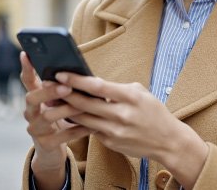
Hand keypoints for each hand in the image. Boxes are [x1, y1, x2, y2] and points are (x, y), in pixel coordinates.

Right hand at [19, 52, 92, 188]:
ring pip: (47, 116)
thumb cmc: (61, 118)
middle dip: (49, 91)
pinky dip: (77, 130)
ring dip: (67, 109)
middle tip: (67, 87)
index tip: (26, 53)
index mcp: (34, 98)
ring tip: (83, 105)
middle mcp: (30, 112)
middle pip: (32, 98)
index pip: (27, 80)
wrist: (53, 150)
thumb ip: (65, 89)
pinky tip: (90, 126)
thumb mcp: (61, 102)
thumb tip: (82, 74)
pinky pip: (61, 136)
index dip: (26, 67)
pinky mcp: (44, 144)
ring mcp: (34, 129)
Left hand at [54, 72, 208, 188]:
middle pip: (85, 104)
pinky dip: (79, 121)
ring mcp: (115, 131)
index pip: (98, 86)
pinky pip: (90, 130)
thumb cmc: (154, 112)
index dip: (77, 80)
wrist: (167, 141)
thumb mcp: (140, 93)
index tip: (61, 73)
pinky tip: (68, 114)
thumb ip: (117, 88)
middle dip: (64, 93)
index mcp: (130, 98)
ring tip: (53, 99)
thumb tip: (93, 83)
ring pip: (83, 118)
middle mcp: (121, 115)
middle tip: (49, 84)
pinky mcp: (110, 143)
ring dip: (66, 109)